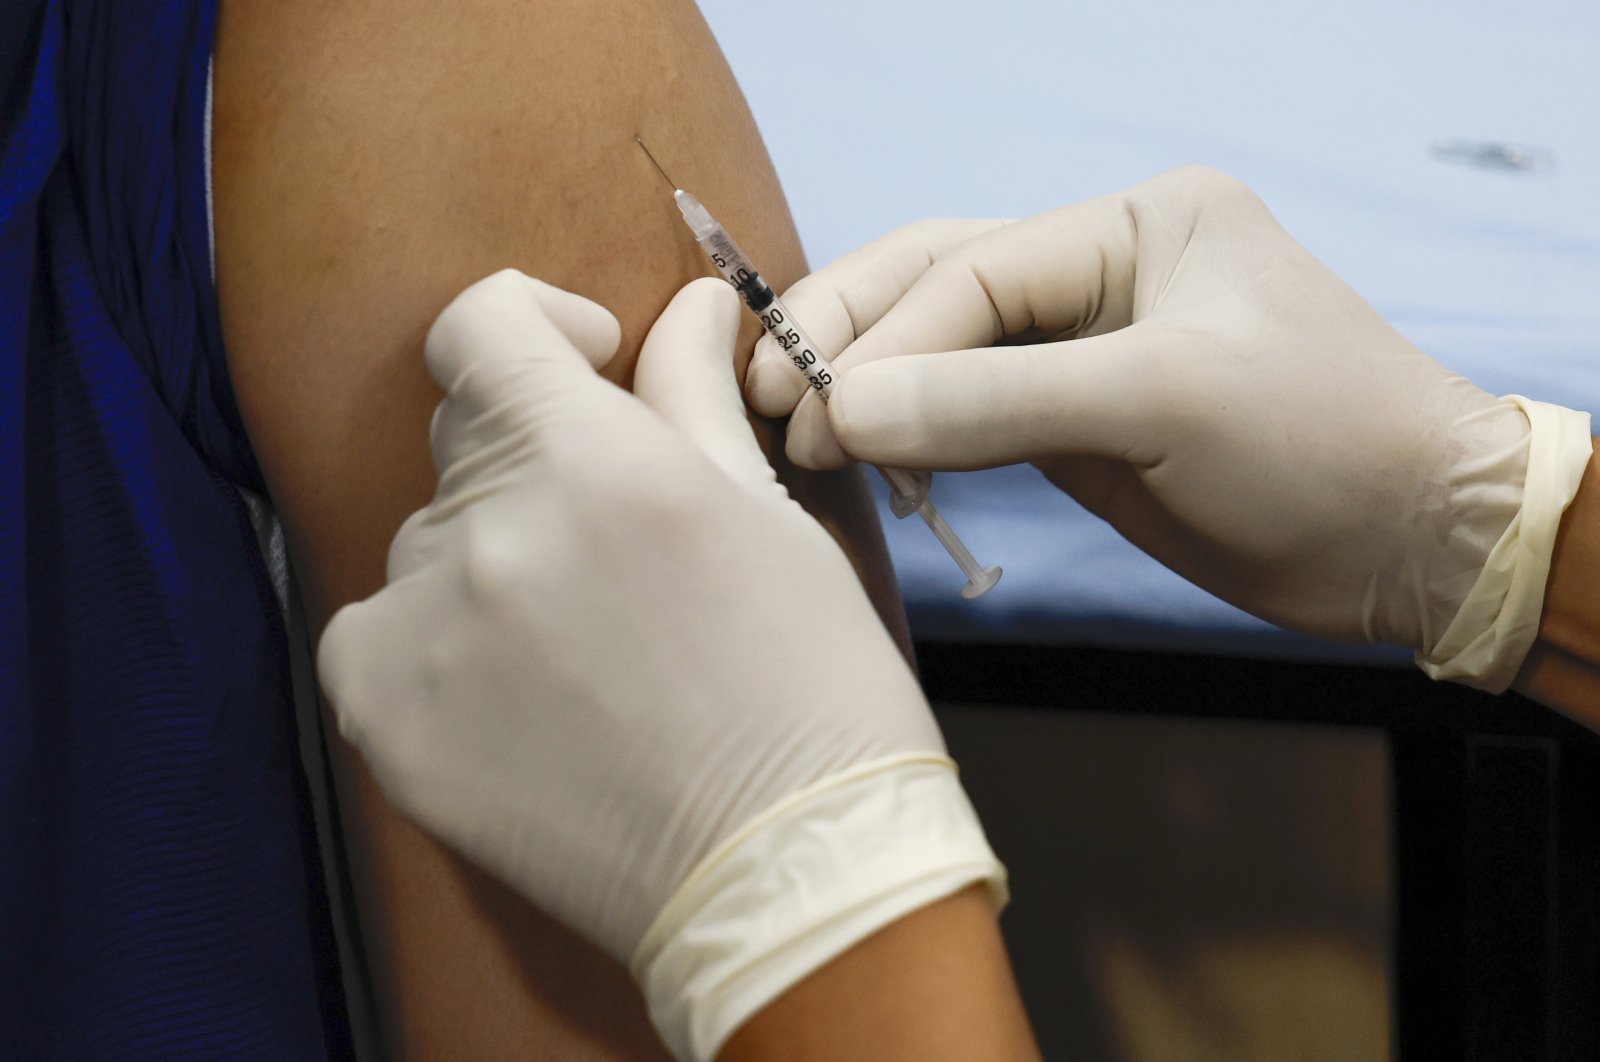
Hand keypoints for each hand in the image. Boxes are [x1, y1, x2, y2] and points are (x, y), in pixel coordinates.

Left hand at [316, 271, 1002, 1059]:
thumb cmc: (811, 690)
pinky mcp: (385, 723)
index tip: (582, 363)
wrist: (784, 871)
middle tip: (616, 548)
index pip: (481, 325)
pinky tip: (515, 699)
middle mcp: (487, 534)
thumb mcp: (767, 522)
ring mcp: (422, 634)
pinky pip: (372, 636)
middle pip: (463, 441)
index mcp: (593, 461)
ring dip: (487, 565)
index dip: (532, 324)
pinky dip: (428, 647)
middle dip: (533, 462)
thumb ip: (693, 400)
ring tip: (580, 652)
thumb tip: (689, 306)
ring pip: (425, 549)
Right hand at [747, 167, 1591, 689]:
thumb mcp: (1160, 403)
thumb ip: (998, 402)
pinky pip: (975, 416)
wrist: (1413, 542)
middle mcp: (1104, 272)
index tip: (814, 407)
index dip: (886, 337)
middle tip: (766, 399)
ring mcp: (1089, 350)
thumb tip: (844, 409)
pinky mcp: (1084, 425)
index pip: (974, 270)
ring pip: (948, 351)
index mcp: (1135, 224)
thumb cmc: (1315, 444)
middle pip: (941, 287)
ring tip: (790, 431)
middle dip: (852, 339)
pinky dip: (915, 434)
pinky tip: (862, 453)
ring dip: (872, 387)